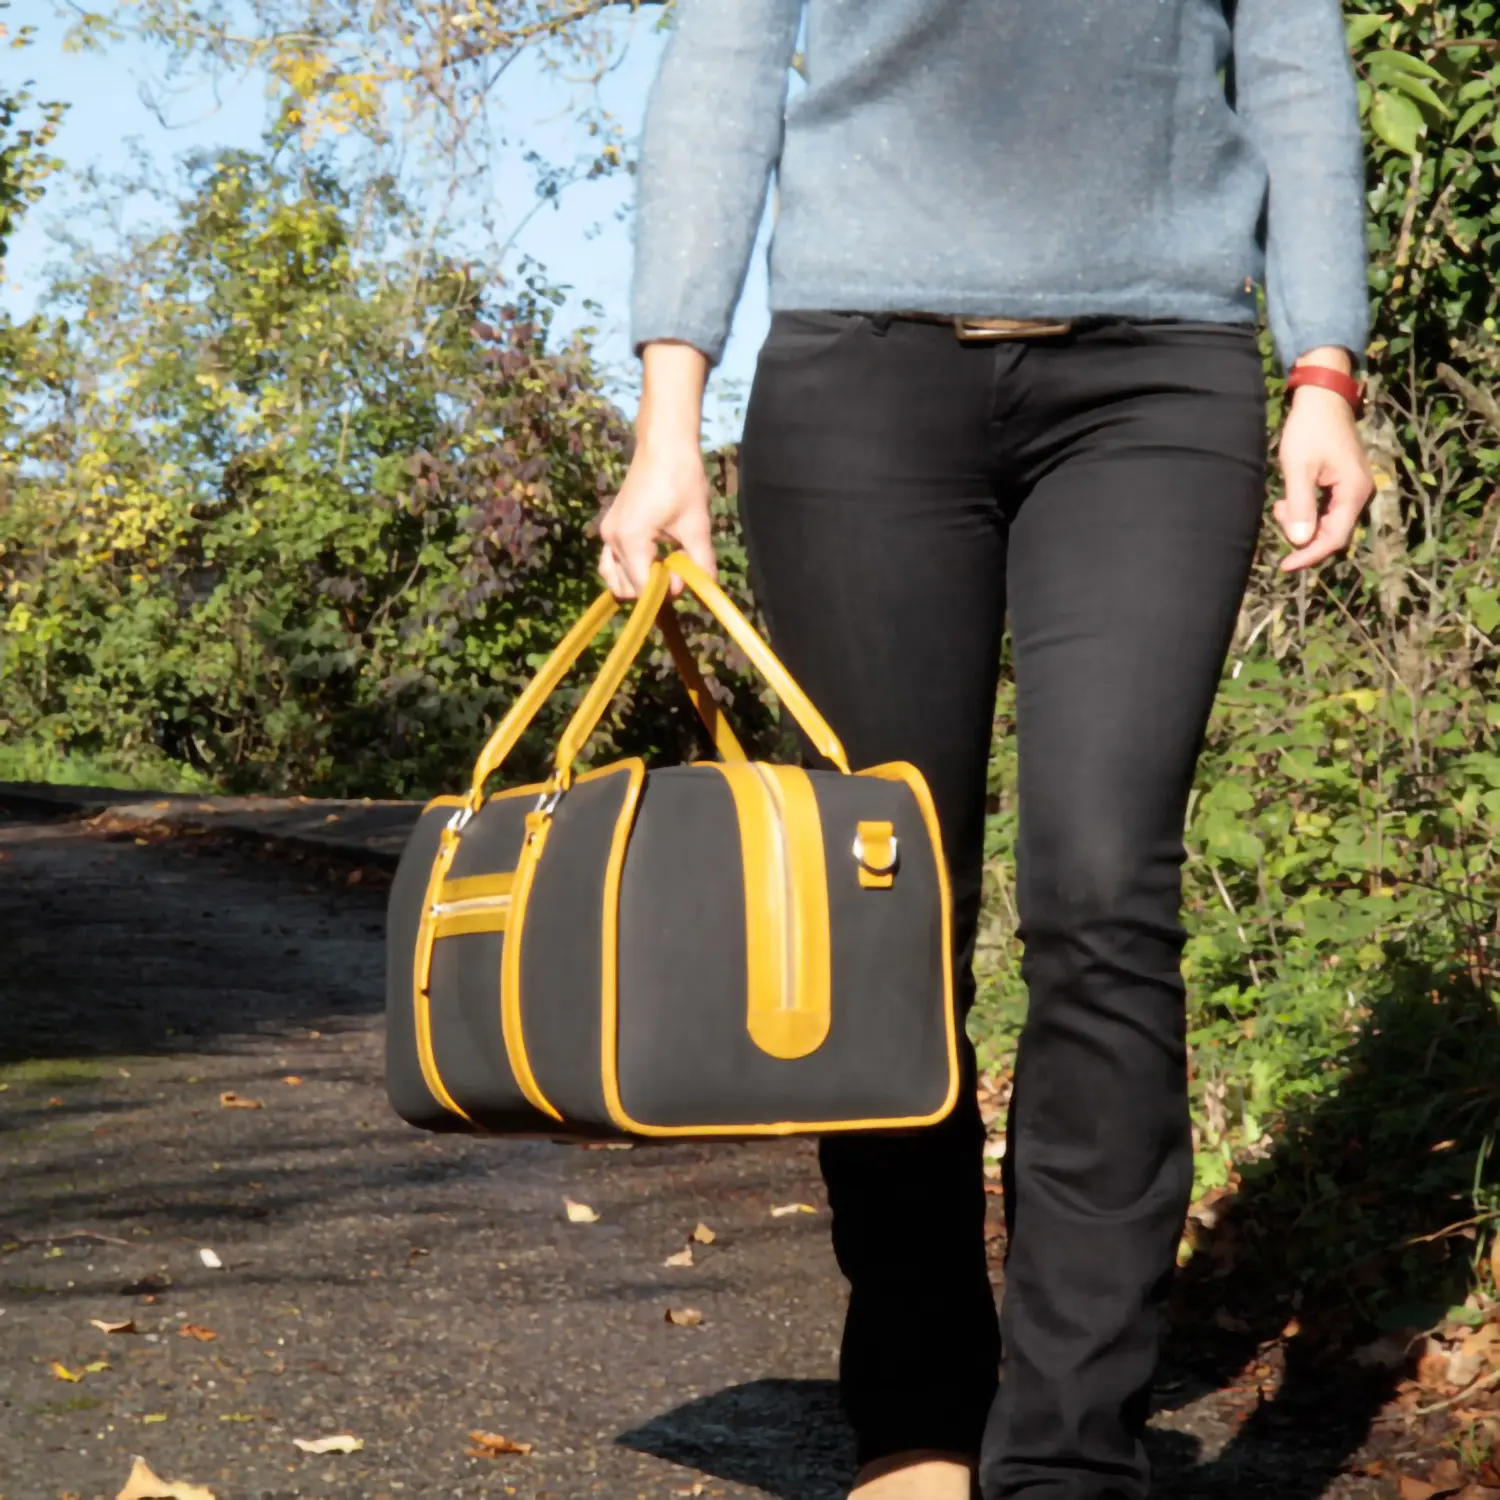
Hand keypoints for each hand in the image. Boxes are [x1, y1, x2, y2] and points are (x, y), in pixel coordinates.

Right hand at [599, 340, 716, 597]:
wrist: (664, 445)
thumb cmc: (682, 480)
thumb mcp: (697, 525)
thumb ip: (700, 563)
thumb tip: (706, 589)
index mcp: (631, 540)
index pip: (642, 589)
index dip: (667, 591)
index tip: (685, 575)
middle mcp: (611, 539)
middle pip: (625, 589)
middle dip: (652, 588)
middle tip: (676, 567)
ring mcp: (607, 533)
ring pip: (614, 578)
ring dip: (638, 581)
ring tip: (663, 564)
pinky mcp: (610, 526)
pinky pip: (611, 561)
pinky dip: (629, 568)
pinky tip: (653, 557)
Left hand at [1274, 349, 1374, 572]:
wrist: (1323, 397)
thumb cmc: (1309, 429)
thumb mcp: (1298, 468)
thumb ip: (1299, 505)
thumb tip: (1299, 541)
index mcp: (1354, 492)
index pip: (1334, 538)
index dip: (1310, 555)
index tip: (1285, 566)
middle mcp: (1360, 493)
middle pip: (1333, 533)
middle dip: (1303, 537)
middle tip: (1277, 519)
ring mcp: (1354, 488)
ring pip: (1328, 522)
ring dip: (1302, 522)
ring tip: (1280, 505)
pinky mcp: (1344, 482)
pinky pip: (1327, 509)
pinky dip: (1306, 510)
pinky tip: (1287, 500)